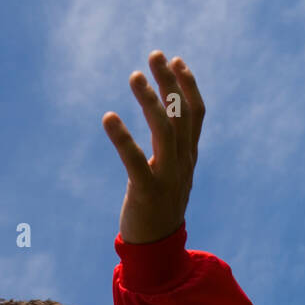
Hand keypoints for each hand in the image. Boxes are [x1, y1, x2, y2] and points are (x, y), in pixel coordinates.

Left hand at [102, 50, 204, 243]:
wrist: (157, 250)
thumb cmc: (159, 209)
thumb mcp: (173, 175)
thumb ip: (173, 149)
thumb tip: (170, 120)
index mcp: (189, 157)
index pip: (196, 114)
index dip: (188, 85)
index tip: (175, 60)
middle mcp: (183, 163)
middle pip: (181, 114)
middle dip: (170, 81)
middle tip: (155, 54)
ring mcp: (168, 177)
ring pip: (164, 131)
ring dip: (150, 100)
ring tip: (134, 76)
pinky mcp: (147, 192)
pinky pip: (136, 160)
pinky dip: (122, 138)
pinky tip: (108, 118)